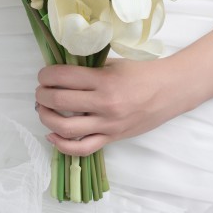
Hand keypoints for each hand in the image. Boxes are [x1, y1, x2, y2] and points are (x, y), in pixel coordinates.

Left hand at [35, 58, 181, 155]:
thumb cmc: (143, 73)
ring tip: (43, 110)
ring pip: (65, 128)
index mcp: (104, 80)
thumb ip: (89, 68)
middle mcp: (104, 104)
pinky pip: (83, 148)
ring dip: (46, 118)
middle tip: (41, 91)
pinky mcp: (112, 138)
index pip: (63, 77)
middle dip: (42, 95)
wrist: (171, 91)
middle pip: (59, 101)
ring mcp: (108, 124)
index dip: (46, 75)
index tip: (44, 75)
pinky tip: (52, 136)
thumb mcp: (114, 64)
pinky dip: (62, 145)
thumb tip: (60, 72)